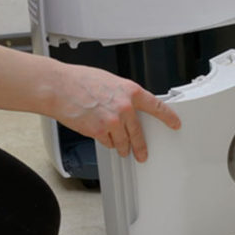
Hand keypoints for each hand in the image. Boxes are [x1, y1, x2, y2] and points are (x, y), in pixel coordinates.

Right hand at [51, 65, 180, 162]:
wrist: (60, 87)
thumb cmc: (80, 81)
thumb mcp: (109, 81)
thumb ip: (122, 94)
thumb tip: (128, 104)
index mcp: (130, 91)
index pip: (156, 106)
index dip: (168, 117)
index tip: (175, 123)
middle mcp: (125, 107)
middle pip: (138, 132)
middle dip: (140, 146)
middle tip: (142, 153)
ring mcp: (113, 121)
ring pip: (123, 141)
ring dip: (122, 146)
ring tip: (119, 147)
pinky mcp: (100, 131)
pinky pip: (109, 143)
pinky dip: (107, 142)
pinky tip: (101, 136)